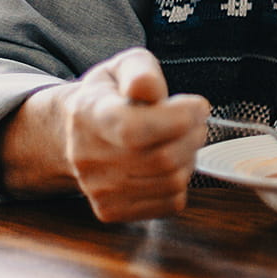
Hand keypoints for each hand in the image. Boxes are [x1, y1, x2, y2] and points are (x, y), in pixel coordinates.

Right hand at [1, 47, 208, 221]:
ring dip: (190, 157)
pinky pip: (170, 203)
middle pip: (162, 158)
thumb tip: (148, 88)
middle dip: (193, 135)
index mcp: (89, 115)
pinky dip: (181, 181)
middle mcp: (87, 157)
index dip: (178, 119)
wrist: (78, 133)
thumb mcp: (124, 67)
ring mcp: (98, 189)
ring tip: (182, 139)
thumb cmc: (111, 96)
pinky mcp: (112, 211)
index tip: (198, 105)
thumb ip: (140, 72)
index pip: (134, 129)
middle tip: (196, 120)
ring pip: (171, 182)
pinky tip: (171, 163)